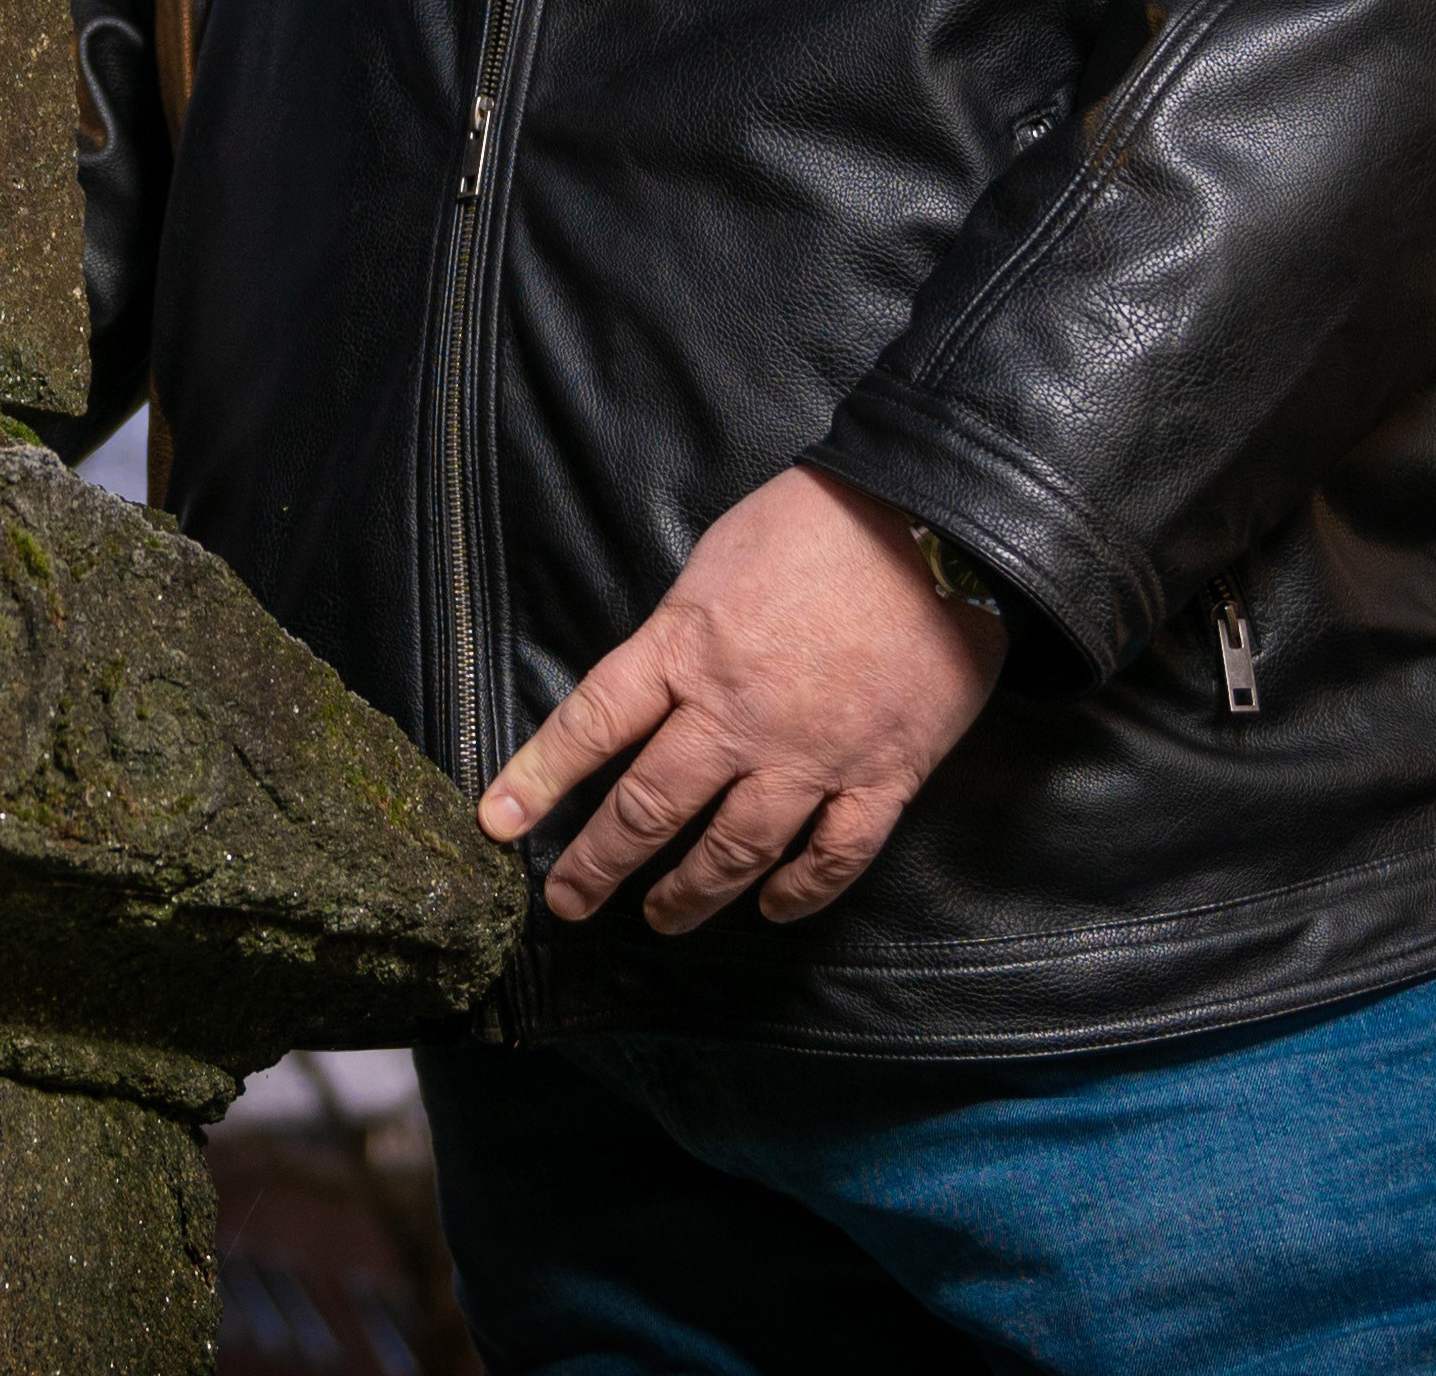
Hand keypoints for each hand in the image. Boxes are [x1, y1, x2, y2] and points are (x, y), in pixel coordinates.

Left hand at [475, 464, 1007, 931]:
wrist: (938, 524)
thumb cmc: (824, 519)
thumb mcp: (717, 555)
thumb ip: (683, 628)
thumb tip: (663, 676)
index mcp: (686, 647)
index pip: (591, 725)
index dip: (537, 779)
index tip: (497, 823)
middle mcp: (736, 714)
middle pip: (649, 807)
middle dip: (599, 865)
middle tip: (570, 902)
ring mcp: (810, 754)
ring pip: (734, 850)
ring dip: (690, 893)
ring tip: (661, 915)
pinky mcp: (883, 775)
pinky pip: (834, 856)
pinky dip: (801, 892)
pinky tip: (775, 908)